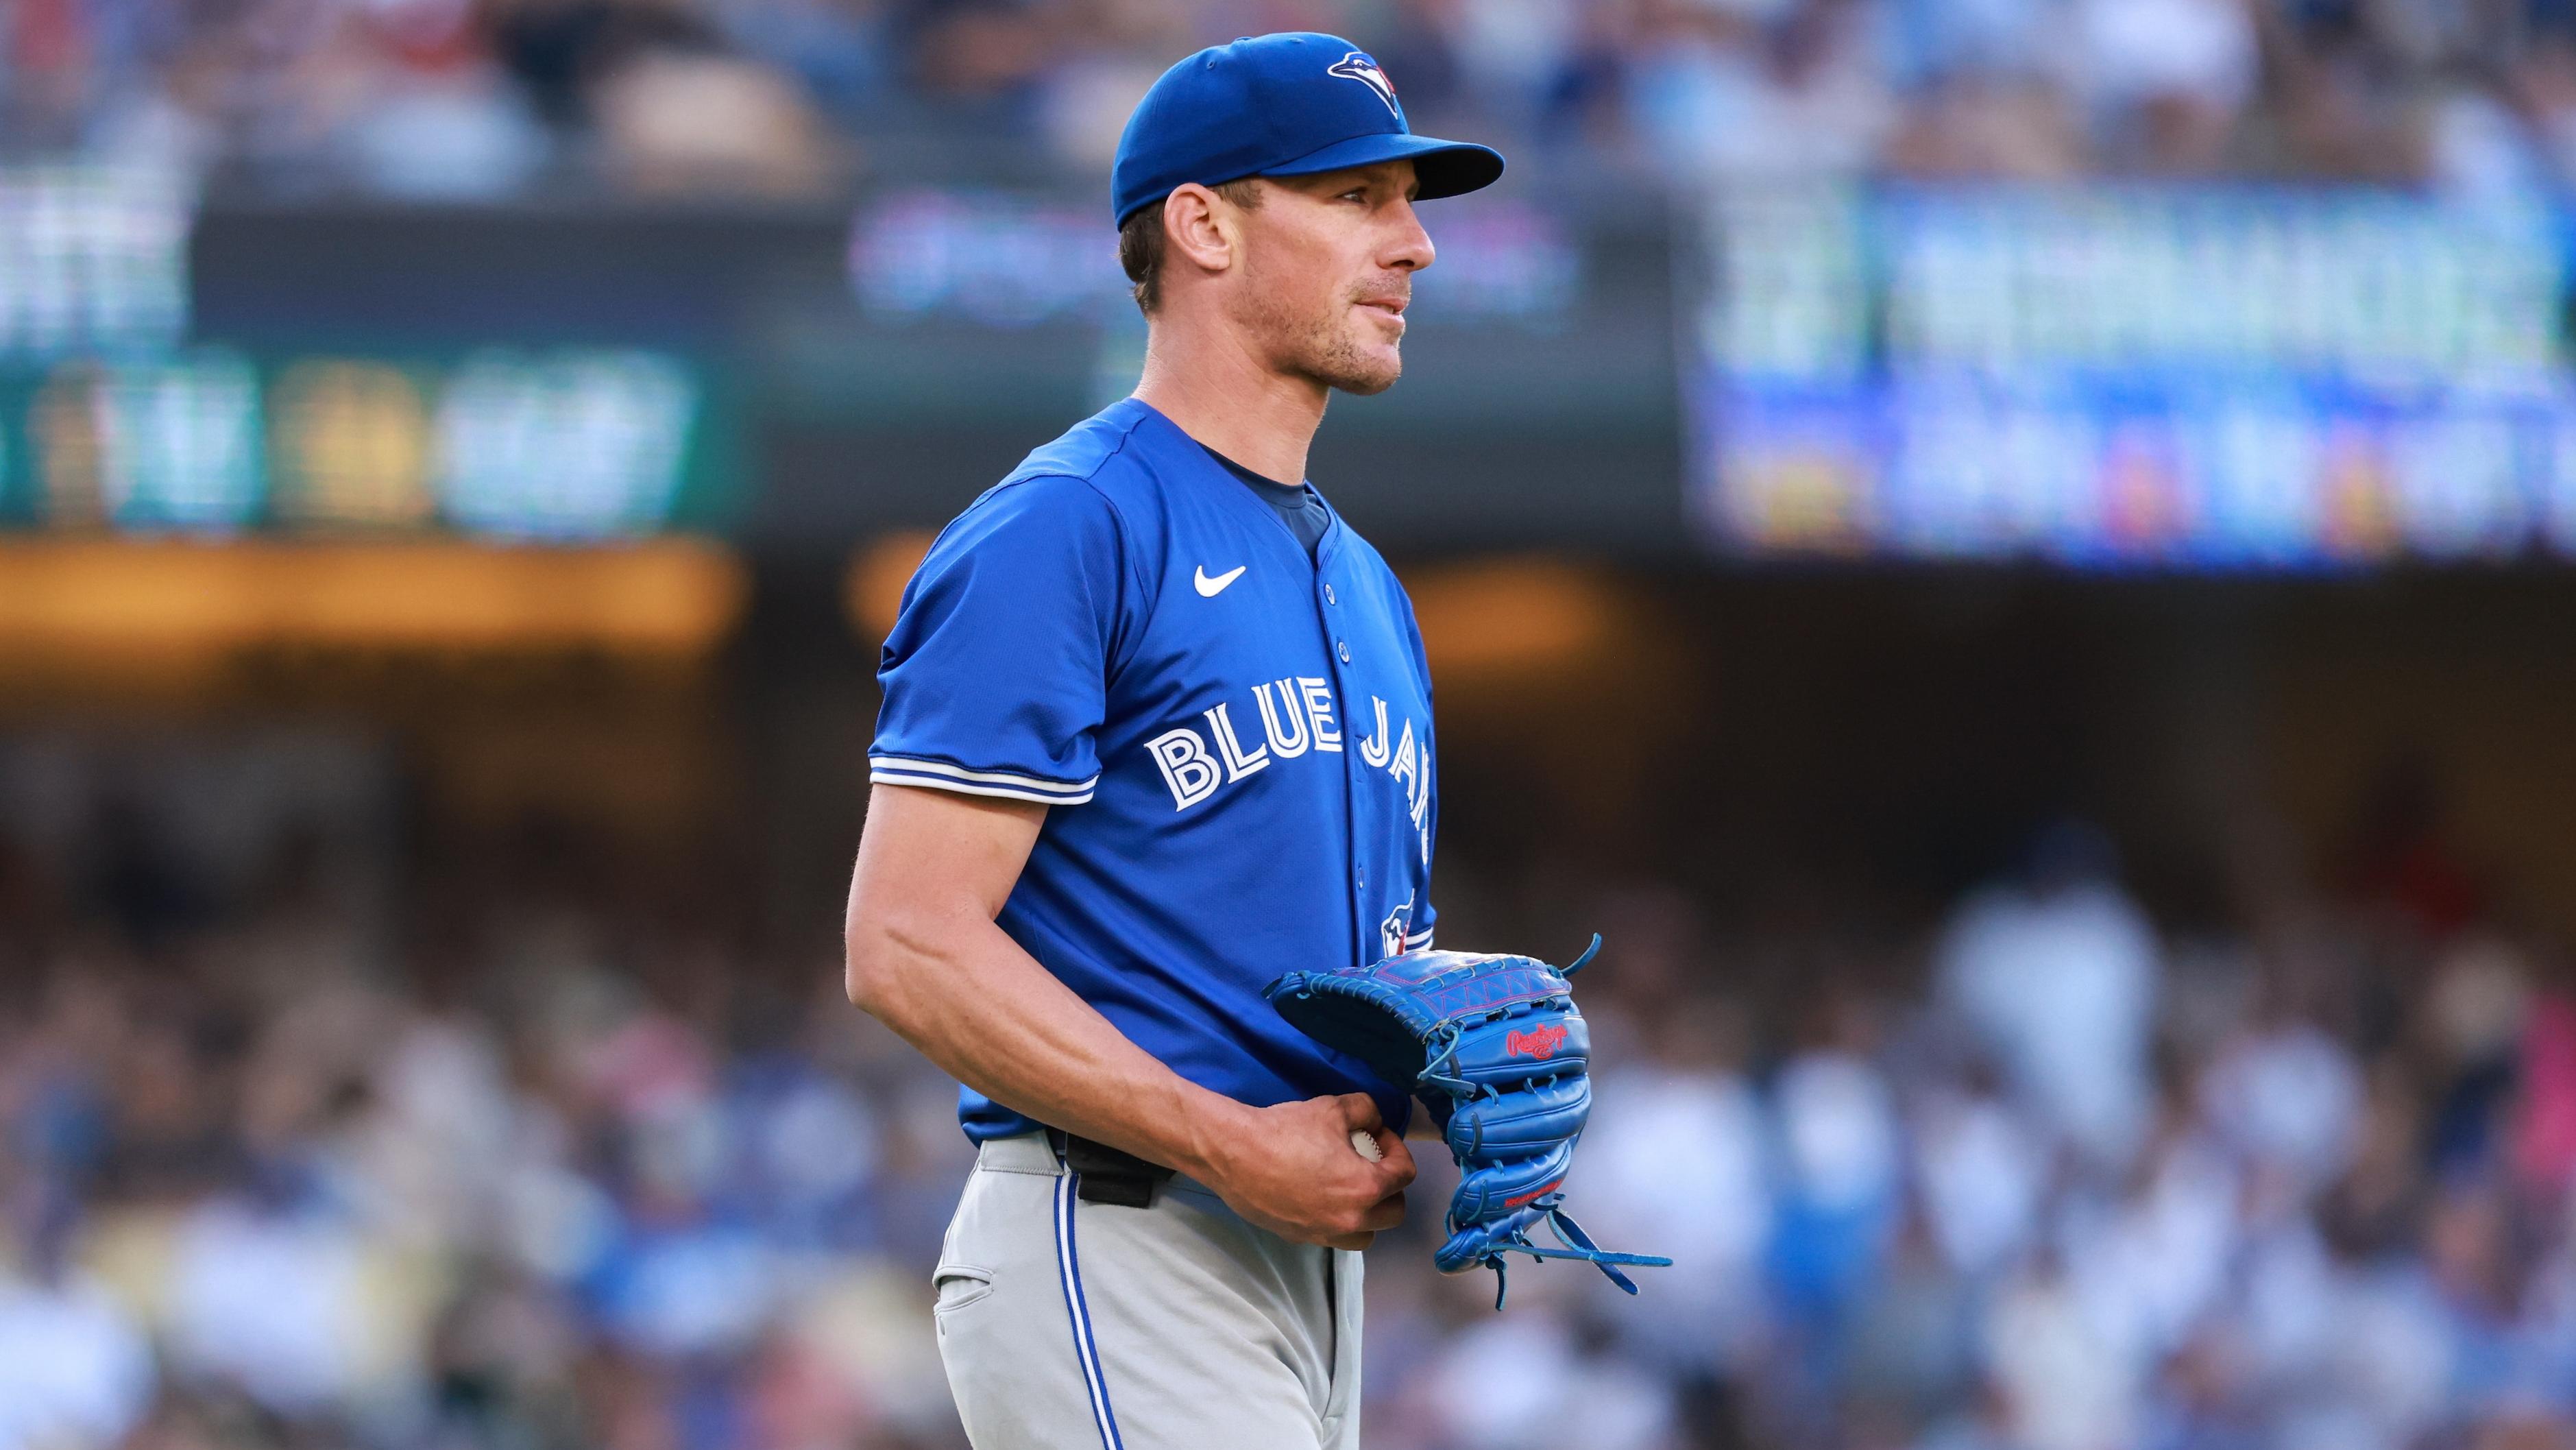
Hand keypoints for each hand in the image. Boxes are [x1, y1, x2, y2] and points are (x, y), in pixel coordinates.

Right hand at [1194, 1093, 1416, 1249]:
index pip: (1405, 1175)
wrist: (1235, 1154)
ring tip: (1352, 1190)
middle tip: (1374, 1166)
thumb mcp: (1333, 1107)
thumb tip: (1374, 1121)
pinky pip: (1334, 1236)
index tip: (1381, 1137)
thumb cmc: (1286, 1131)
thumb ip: (1366, 1110)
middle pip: (1394, 1213)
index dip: (1398, 1150)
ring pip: (1366, 1235)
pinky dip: (1338, 1221)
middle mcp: (1351, 1219)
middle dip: (1391, 1188)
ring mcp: (1325, 1233)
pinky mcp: (1300, 1238)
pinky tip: (1322, 1197)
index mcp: (1366, 1188)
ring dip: (1368, 1214)